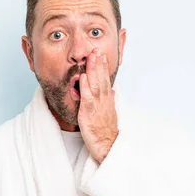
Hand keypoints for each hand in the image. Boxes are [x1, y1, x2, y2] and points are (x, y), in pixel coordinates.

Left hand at [78, 48, 118, 163]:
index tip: (102, 55)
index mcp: (107, 100)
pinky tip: (82, 77)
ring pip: (95, 85)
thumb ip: (110, 101)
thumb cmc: (107, 132)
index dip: (103, 67)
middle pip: (101, 79)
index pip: (105, 80)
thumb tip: (112, 90)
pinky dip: (85, 87)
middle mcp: (104, 101)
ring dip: (93, 70)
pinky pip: (87, 98)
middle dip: (99, 64)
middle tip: (96, 49)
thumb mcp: (110, 113)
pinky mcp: (89, 114)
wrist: (107, 146)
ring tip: (91, 57)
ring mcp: (97, 107)